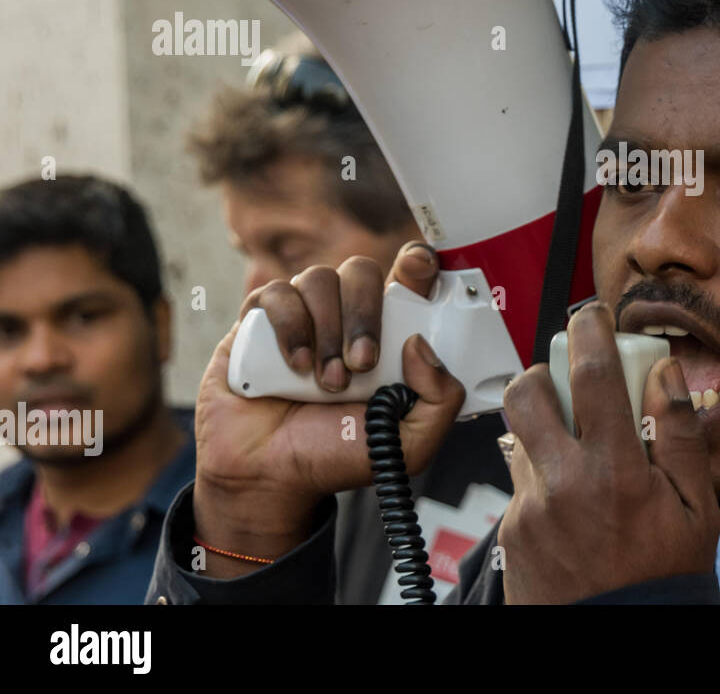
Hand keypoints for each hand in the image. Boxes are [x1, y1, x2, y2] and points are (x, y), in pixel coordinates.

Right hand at [192, 242, 464, 574]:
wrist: (269, 476)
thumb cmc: (335, 454)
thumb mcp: (409, 445)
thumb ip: (440, 400)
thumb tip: (421, 344)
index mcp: (388, 333)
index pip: (409, 275)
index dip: (417, 263)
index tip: (419, 269)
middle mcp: (346, 315)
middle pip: (361, 271)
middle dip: (365, 315)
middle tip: (363, 364)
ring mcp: (303, 314)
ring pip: (320, 279)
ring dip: (327, 331)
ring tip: (327, 382)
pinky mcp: (259, 322)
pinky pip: (276, 294)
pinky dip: (290, 328)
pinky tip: (295, 368)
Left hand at [497, 301, 719, 602]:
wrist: (617, 637)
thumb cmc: (663, 578)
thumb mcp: (698, 509)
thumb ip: (680, 436)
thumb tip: (665, 375)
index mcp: (616, 471)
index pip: (593, 375)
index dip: (590, 331)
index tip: (592, 315)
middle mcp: (564, 484)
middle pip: (527, 393)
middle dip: (543, 371)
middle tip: (568, 380)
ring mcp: (530, 509)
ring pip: (520, 437)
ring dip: (544, 427)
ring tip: (578, 450)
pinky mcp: (510, 532)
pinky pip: (520, 482)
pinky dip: (544, 476)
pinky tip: (573, 500)